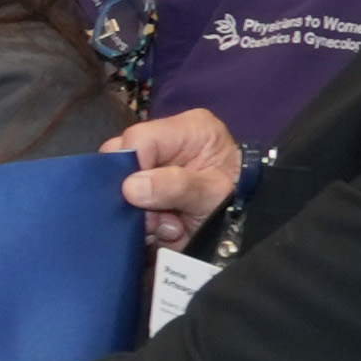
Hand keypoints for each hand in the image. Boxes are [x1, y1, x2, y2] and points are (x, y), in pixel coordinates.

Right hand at [111, 109, 245, 246]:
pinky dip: (139, 219)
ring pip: (118, 182)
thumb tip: (131, 187)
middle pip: (122, 157)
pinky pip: (123, 199)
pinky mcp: (145, 185)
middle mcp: (166, 140)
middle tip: (152, 216)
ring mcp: (153, 164)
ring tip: (164, 225)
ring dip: (137, 211)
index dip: (131, 167)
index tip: (138, 197)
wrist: (243, 231)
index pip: (139, 138)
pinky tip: (160, 227)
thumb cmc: (236, 202)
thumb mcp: (212, 194)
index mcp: (188, 129)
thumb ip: (176, 186)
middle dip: (132, 192)